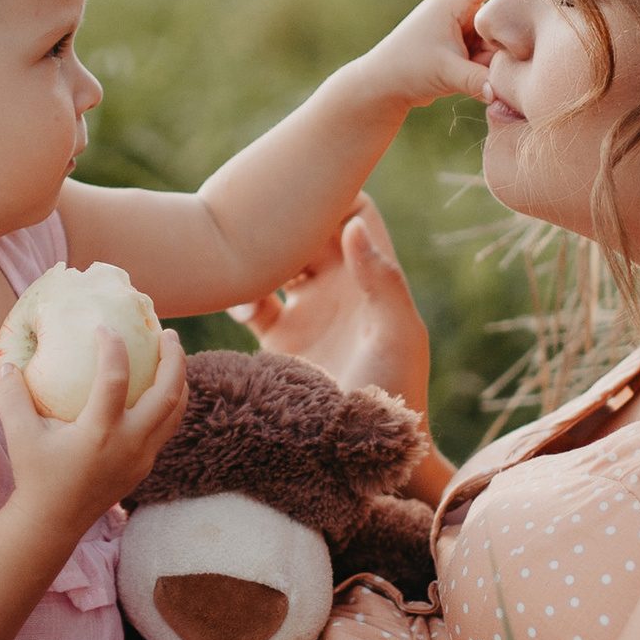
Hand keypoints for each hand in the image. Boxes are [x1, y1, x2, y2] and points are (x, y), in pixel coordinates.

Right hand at [0, 327, 189, 544]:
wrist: (54, 522)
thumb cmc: (35, 476)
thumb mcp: (19, 436)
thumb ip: (11, 396)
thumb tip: (7, 360)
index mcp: (99, 433)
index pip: (115, 379)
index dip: (113, 348)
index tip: (105, 327)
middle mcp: (129, 444)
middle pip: (168, 394)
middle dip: (173, 358)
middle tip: (167, 332)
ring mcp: (142, 457)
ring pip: (175, 413)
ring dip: (179, 380)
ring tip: (172, 356)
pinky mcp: (144, 466)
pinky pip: (167, 429)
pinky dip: (170, 404)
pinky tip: (159, 389)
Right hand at [240, 192, 433, 420]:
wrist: (368, 451)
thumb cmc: (398, 391)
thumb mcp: (398, 334)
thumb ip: (381, 280)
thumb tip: (350, 225)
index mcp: (369, 275)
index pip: (352, 211)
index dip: (331, 194)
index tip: (306, 187)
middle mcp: (337, 285)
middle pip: (307, 229)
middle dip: (286, 218)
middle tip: (261, 213)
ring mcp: (306, 310)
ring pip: (275, 260)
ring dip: (259, 254)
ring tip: (248, 261)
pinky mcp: (279, 339)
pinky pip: (251, 301)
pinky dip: (241, 293)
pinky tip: (241, 306)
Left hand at [351, 0, 531, 117]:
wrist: (380, 86)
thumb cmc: (406, 69)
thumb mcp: (444, 73)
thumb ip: (477, 81)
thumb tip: (504, 92)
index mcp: (453, 3)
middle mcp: (459, 12)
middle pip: (501, 11)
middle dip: (517, 23)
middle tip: (539, 33)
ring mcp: (461, 31)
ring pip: (497, 36)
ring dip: (505, 52)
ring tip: (503, 69)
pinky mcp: (462, 49)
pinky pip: (489, 52)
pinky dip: (495, 64)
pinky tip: (501, 77)